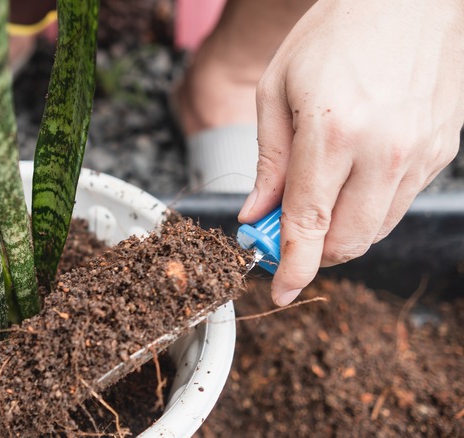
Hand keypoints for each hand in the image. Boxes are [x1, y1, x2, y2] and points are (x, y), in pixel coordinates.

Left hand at [239, 0, 463, 305]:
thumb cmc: (334, 33)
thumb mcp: (277, 91)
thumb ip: (268, 162)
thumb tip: (256, 215)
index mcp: (334, 132)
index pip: (309, 224)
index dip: (292, 267)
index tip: (280, 293)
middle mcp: (385, 151)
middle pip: (347, 241)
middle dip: (312, 252)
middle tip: (286, 235)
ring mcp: (420, 153)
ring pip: (377, 229)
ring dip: (341, 232)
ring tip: (318, 200)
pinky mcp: (442, 151)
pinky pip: (401, 203)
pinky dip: (370, 208)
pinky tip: (353, 178)